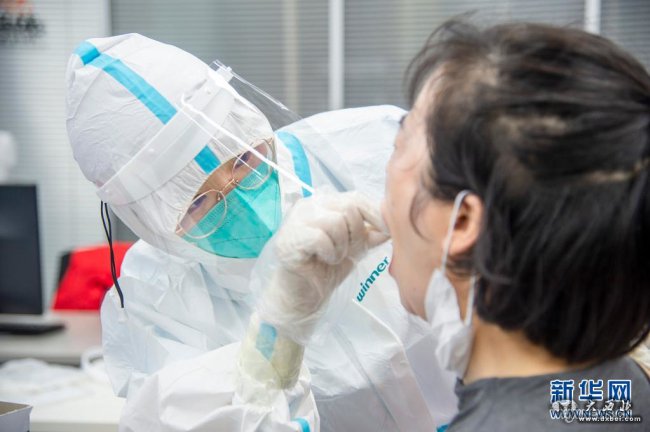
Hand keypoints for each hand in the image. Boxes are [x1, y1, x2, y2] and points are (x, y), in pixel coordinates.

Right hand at [257, 191, 388, 343]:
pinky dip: (330, 253)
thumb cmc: (326, 269)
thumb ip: (370, 234)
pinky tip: (325, 260)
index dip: (374, 213)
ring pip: (335, 222)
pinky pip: (321, 237)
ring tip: (333, 257)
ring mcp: (295, 220)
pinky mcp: (290, 238)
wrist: (305, 296)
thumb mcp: (355, 248)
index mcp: (323, 204)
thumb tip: (391, 224)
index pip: (354, 197)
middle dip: (356, 233)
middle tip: (347, 251)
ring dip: (342, 246)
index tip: (386, 231)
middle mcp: (308, 206)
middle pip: (347, 207)